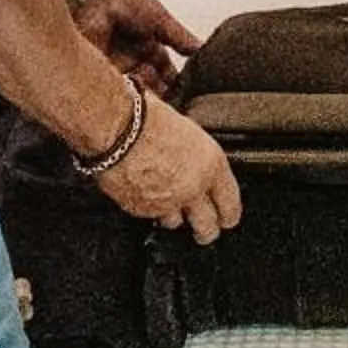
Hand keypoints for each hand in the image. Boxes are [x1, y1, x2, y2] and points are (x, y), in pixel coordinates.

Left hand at [71, 0, 201, 96]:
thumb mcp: (158, 16)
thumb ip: (179, 36)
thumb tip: (201, 47)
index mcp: (146, 42)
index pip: (165, 69)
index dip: (177, 82)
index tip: (189, 95)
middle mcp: (131, 57)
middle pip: (151, 84)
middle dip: (163, 95)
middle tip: (176, 107)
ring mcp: (114, 68)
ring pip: (136, 90)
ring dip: (148, 98)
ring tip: (161, 106)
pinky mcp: (98, 75)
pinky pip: (117, 92)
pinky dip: (129, 98)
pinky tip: (139, 104)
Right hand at [94, 93, 241, 244]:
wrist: (116, 128)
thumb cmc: (148, 117)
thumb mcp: (185, 129)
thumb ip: (194, 154)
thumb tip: (193, 158)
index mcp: (211, 165)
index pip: (231, 203)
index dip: (229, 214)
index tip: (227, 217)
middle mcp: (192, 189)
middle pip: (208, 227)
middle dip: (207, 231)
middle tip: (205, 230)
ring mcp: (165, 202)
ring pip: (176, 224)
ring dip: (174, 217)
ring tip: (170, 207)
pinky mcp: (140, 209)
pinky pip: (149, 215)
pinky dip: (149, 209)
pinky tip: (145, 194)